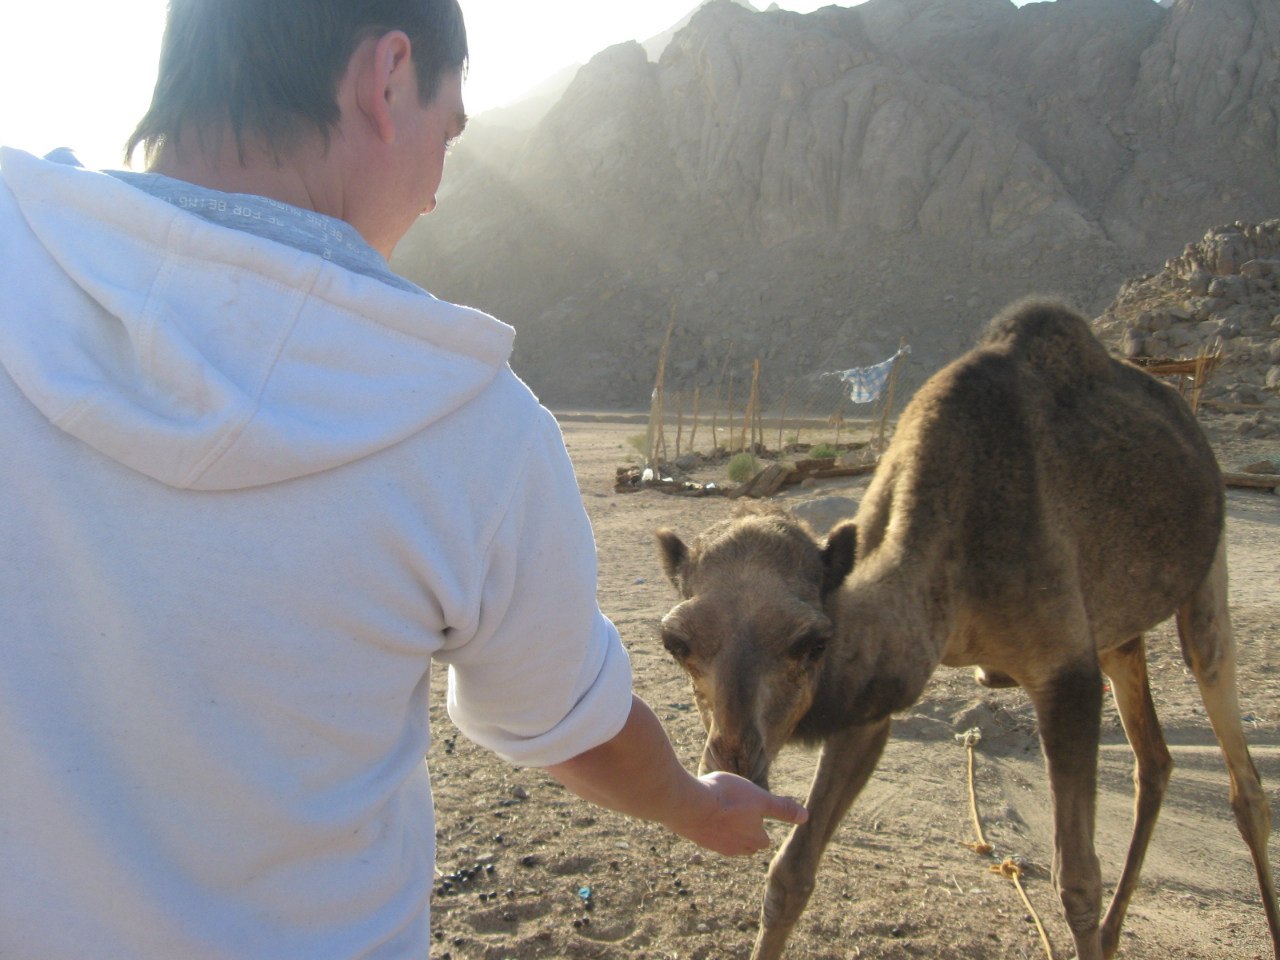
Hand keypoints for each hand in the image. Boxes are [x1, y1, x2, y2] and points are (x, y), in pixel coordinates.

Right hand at [669, 771, 807, 856]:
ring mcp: (713, 845)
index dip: (759, 821)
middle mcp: (735, 849)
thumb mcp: (760, 798)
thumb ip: (782, 808)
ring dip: (725, 826)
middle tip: (738, 808)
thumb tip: (806, 816)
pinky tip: (703, 807)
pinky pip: (706, 832)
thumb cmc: (727, 798)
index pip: (763, 837)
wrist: (688, 804)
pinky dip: (708, 823)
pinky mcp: (696, 838)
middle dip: (743, 829)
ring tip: (721, 807)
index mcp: (754, 840)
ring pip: (725, 838)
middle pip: (745, 842)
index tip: (754, 808)